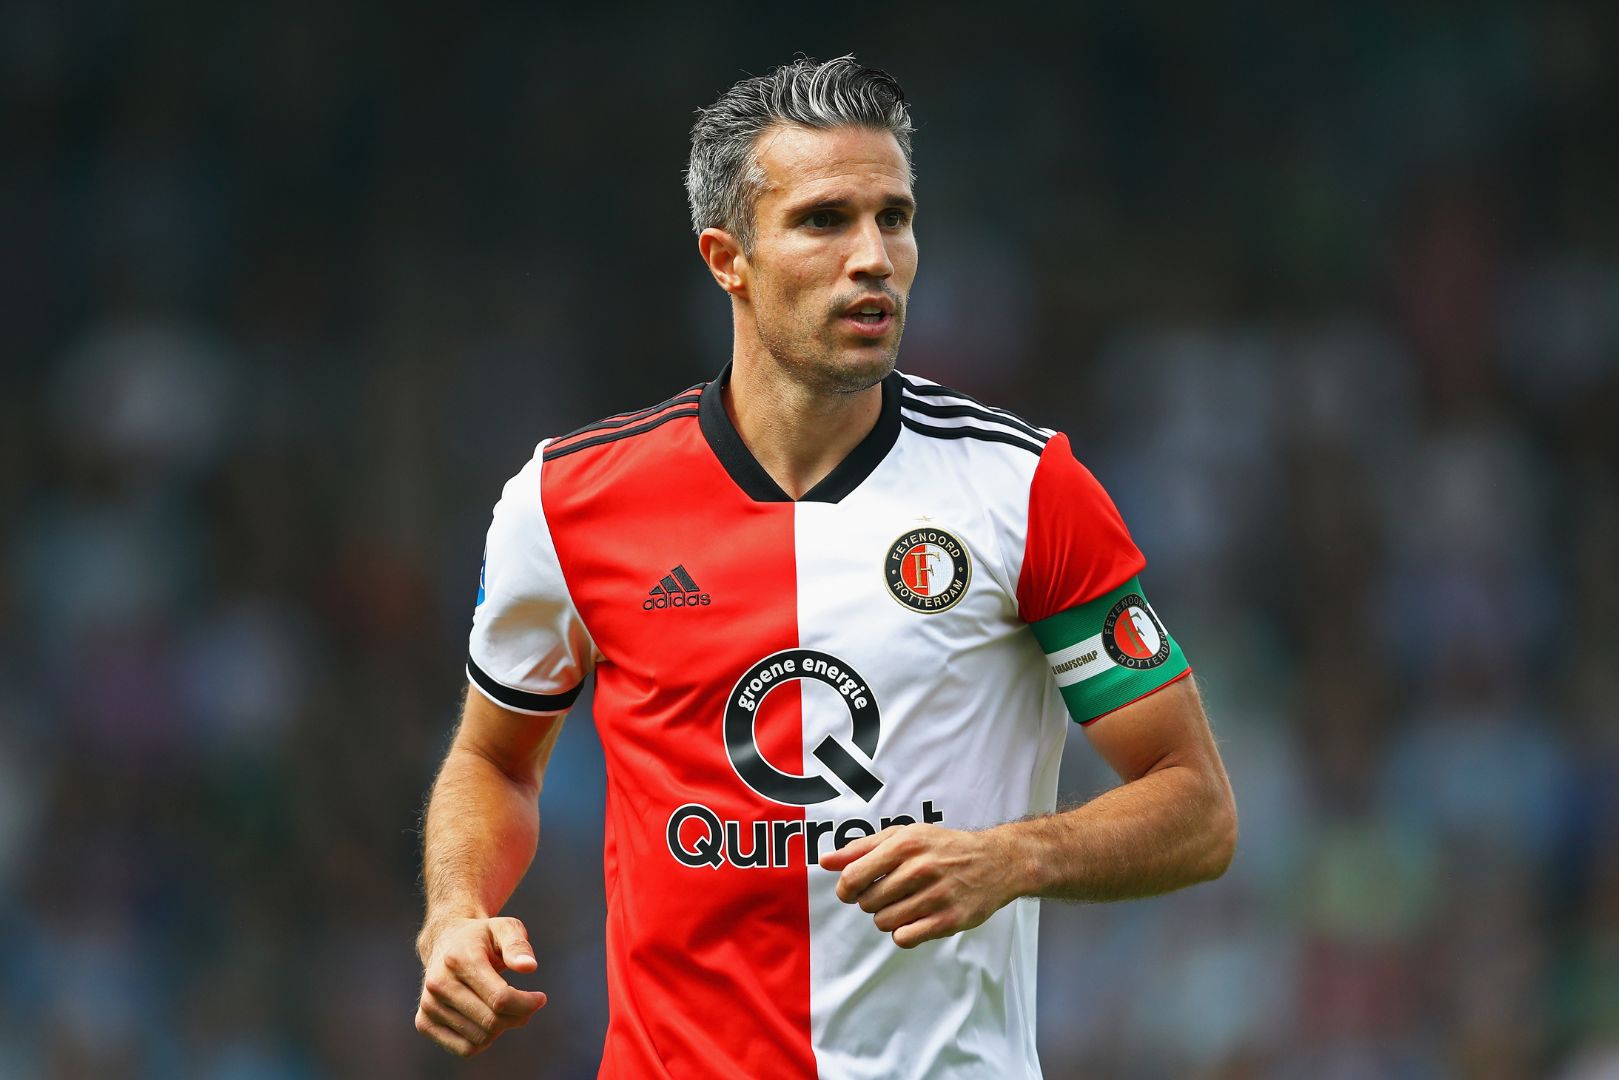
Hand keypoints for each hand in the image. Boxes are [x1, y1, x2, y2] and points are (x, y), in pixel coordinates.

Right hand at [414, 915, 546, 1056]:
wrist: (445, 942)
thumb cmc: (482, 937)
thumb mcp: (504, 928)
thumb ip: (518, 945)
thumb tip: (529, 967)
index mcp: (458, 959)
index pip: (500, 999)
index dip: (527, 1004)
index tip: (540, 998)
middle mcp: (438, 984)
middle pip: (491, 1021)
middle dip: (519, 1016)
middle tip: (528, 1005)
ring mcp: (428, 1005)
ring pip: (480, 1039)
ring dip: (503, 1028)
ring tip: (507, 1008)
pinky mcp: (424, 1022)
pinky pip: (465, 1048)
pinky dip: (485, 1041)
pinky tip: (489, 1019)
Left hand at [818, 824, 1019, 947]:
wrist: (994, 861)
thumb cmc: (942, 847)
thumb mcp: (903, 836)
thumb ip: (861, 848)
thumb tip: (825, 861)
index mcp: (904, 845)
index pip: (852, 877)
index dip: (845, 889)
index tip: (852, 890)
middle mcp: (919, 869)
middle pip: (866, 903)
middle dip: (871, 902)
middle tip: (889, 893)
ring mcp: (935, 896)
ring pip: (883, 923)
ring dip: (888, 917)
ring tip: (904, 904)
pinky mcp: (948, 920)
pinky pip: (904, 938)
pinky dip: (904, 932)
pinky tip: (915, 918)